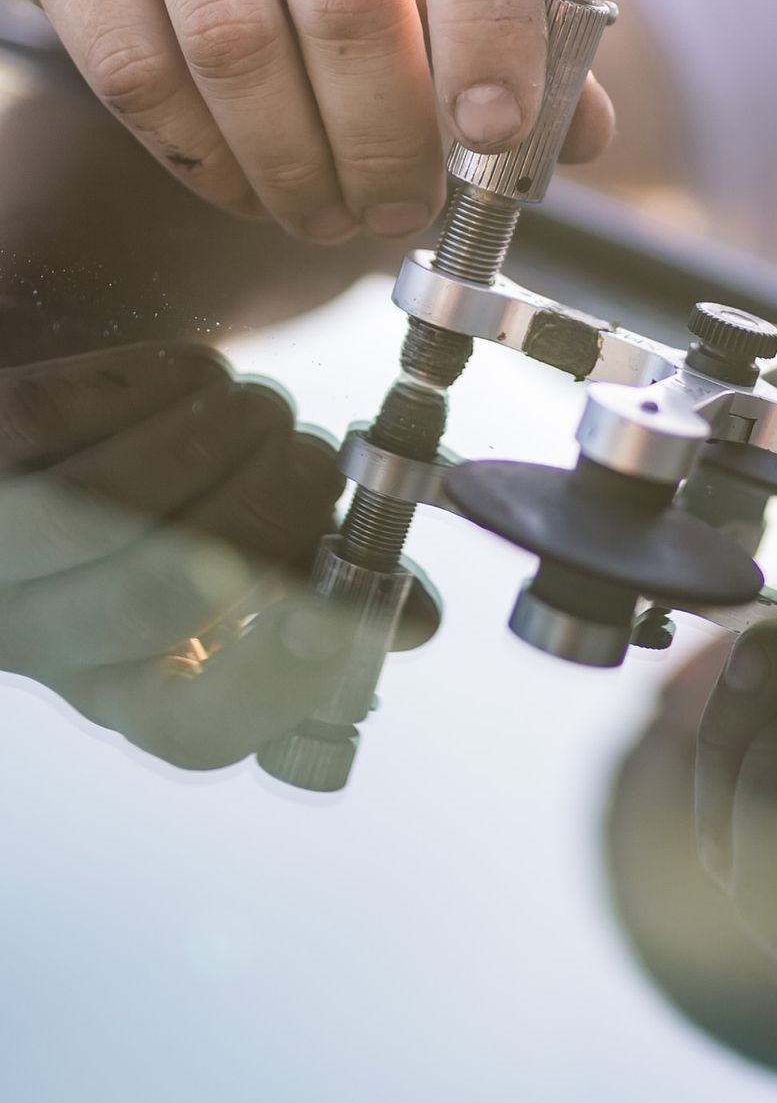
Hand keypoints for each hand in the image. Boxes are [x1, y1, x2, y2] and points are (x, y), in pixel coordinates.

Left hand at [0, 341, 353, 766]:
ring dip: (217, 437)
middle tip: (320, 460)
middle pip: (158, 600)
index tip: (354, 604)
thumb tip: (413, 619)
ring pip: (107, 505)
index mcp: (120, 686)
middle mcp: (36, 638)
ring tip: (263, 407)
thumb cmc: (157, 502)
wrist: (43, 440)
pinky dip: (151, 384)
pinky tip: (195, 375)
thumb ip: (322, 583)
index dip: (278, 679)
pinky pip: (56, 417)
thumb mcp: (232, 564)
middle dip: (268, 513)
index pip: (194, 728)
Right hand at [1, 0, 613, 241]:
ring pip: (238, 45)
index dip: (490, 29)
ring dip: (298, 164)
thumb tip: (575, 138)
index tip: (496, 135)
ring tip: (335, 214)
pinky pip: (136, 68)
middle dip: (388, 139)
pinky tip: (250, 184)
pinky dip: (204, 156)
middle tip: (406, 211)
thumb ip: (530, 29)